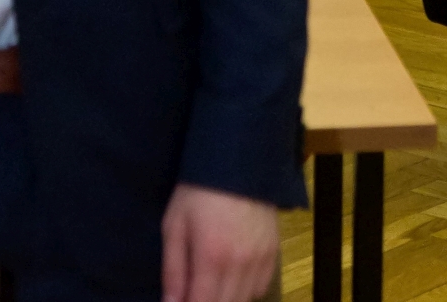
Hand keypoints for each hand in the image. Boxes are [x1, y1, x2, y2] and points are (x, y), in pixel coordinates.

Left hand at [161, 185, 278, 301]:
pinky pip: (261, 286)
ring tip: (212, 285)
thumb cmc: (198, 191)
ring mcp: (260, 257)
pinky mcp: (274, 250)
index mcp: (211, 257)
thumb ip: (172, 269)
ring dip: (226, 299)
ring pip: (243, 300)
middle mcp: (240, 263)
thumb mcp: (174, 225)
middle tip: (194, 290)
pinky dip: (245, 291)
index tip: (181, 300)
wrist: (237, 158)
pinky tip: (233, 278)